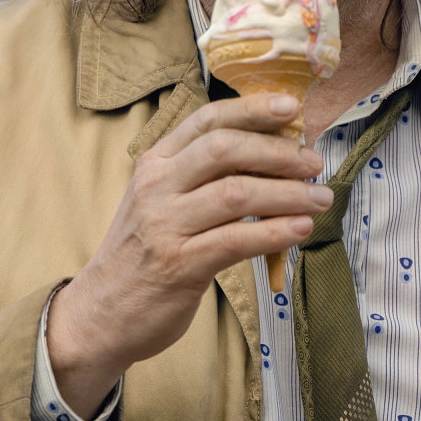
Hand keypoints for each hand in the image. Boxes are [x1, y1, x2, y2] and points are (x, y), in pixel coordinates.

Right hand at [45, 94, 330, 414]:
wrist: (100, 312)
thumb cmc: (142, 254)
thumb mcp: (159, 201)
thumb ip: (200, 176)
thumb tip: (271, 156)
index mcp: (154, 163)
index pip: (206, 120)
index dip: (252, 109)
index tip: (291, 107)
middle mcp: (156, 186)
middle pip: (225, 150)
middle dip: (279, 152)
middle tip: (314, 163)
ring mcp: (165, 225)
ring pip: (237, 193)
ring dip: (288, 193)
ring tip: (320, 198)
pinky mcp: (179, 265)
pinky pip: (237, 240)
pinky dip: (275, 232)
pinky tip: (300, 229)